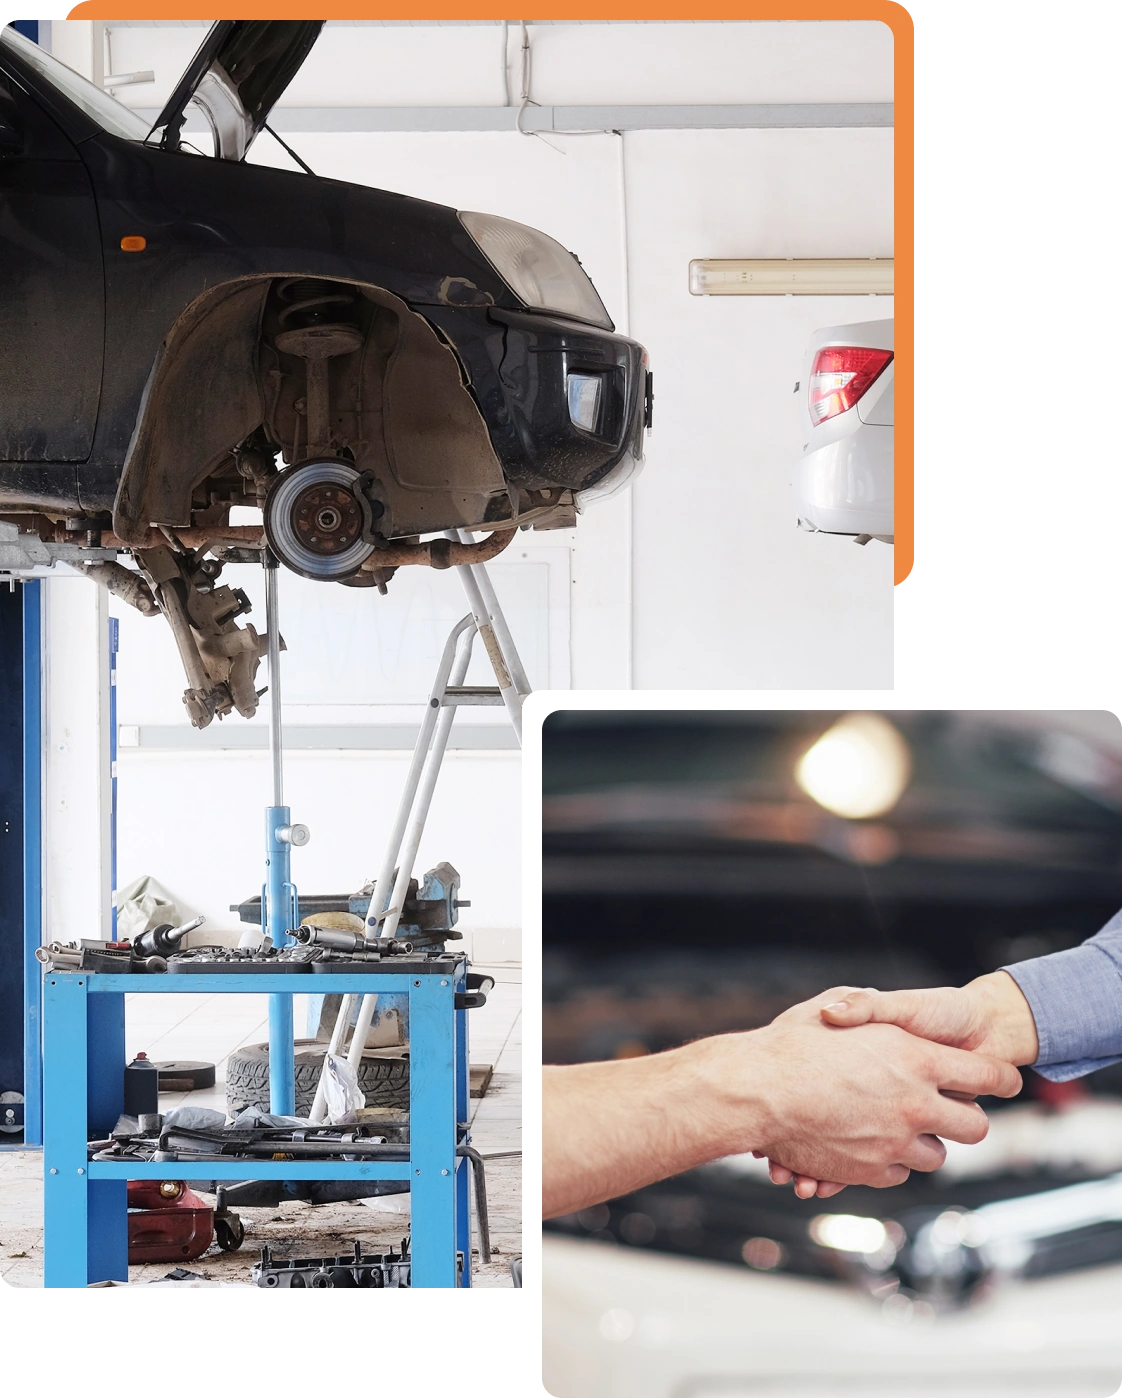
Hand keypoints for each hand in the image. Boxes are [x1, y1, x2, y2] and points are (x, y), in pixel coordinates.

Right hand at [760, 973, 1036, 1196]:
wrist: (754, 1089)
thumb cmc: (790, 1043)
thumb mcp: (834, 1005)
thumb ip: (867, 1006)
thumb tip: (883, 1005)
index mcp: (914, 1058)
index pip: (985, 1074)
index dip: (1001, 1077)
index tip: (1006, 1078)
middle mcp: (913, 1103)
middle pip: (974, 1127)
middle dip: (967, 1120)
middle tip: (954, 1110)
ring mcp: (894, 1142)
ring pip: (937, 1156)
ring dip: (925, 1142)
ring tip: (901, 1124)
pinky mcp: (870, 1170)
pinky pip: (899, 1173)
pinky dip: (891, 1160)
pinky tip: (870, 1140)